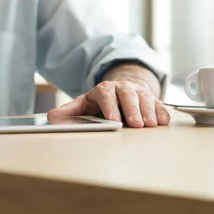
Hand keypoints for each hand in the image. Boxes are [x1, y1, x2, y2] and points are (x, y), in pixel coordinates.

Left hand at [47, 80, 169, 127]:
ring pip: (145, 98)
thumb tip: (51, 116)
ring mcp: (138, 91)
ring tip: (151, 125)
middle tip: (137, 125)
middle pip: (128, 95)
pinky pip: (158, 103)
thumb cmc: (100, 102)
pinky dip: (161, 112)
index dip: (111, 108)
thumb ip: (69, 111)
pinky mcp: (151, 98)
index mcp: (104, 89)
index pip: (106, 96)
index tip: (114, 121)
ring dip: (149, 111)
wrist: (121, 90)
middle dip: (133, 110)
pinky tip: (163, 121)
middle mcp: (122, 88)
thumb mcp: (84, 104)